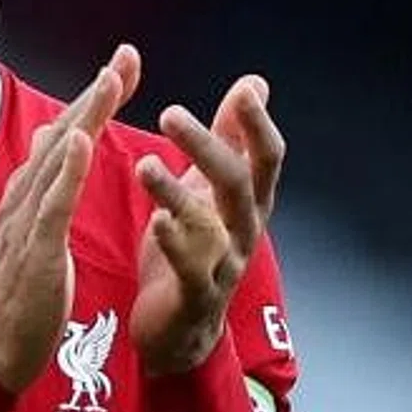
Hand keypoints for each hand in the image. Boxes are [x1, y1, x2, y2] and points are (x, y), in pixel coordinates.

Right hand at [0, 45, 141, 391]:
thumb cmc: (21, 297)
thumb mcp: (36, 231)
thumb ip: (48, 184)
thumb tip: (56, 137)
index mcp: (28, 196)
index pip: (66, 136)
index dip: (94, 99)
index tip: (123, 64)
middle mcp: (22, 200)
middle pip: (61, 135)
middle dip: (95, 92)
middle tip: (126, 54)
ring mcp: (24, 225)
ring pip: (56, 160)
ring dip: (83, 117)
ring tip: (110, 80)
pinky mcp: (34, 253)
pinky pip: (50, 206)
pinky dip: (65, 170)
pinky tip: (81, 141)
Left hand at [129, 74, 283, 375]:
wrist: (181, 328)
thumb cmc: (197, 247)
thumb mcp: (213, 187)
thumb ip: (231, 137)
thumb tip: (254, 83)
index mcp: (248, 202)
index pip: (266, 158)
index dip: (258, 125)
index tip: (245, 92)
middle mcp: (244, 231)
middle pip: (237, 183)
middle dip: (206, 147)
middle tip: (169, 113)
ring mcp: (224, 266)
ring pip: (210, 225)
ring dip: (176, 192)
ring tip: (145, 165)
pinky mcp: (197, 296)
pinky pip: (192, 270)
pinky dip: (176, 244)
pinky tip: (158, 222)